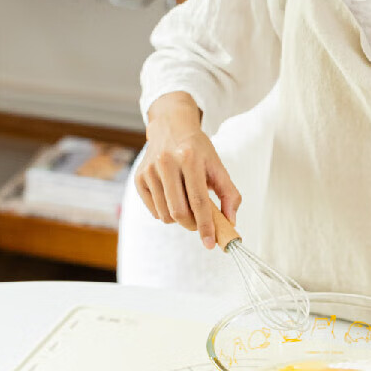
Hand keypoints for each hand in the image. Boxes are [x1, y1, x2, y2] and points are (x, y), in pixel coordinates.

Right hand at [135, 91, 240, 247]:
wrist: (171, 126)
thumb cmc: (197, 149)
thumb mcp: (217, 165)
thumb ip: (229, 193)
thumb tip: (230, 222)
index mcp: (190, 158)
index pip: (199, 201)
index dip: (206, 226)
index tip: (211, 244)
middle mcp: (167, 162)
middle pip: (180, 212)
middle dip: (193, 225)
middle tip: (200, 223)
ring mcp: (150, 170)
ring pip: (165, 215)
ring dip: (179, 219)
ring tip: (186, 203)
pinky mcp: (139, 177)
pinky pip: (154, 211)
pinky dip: (166, 212)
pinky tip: (172, 197)